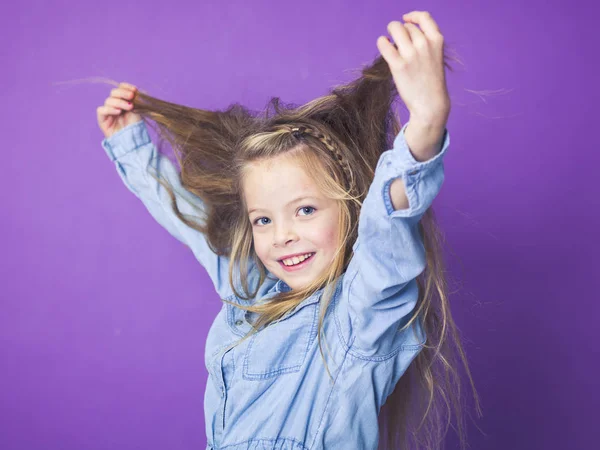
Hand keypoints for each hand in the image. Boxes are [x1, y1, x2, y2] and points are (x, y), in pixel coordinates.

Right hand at [97, 82, 141, 138]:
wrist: (132, 141)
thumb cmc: (136, 127)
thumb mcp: (139, 110)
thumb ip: (137, 100)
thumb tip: (137, 90)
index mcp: (123, 101)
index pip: (120, 88)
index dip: (126, 87)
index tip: (135, 90)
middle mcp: (114, 105)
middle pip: (114, 93)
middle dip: (123, 93)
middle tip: (132, 96)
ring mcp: (108, 112)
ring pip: (108, 101)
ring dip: (120, 102)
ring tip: (129, 107)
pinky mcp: (102, 120)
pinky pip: (101, 110)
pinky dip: (109, 109)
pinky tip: (118, 112)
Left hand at [376, 11, 449, 127]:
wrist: (430, 103)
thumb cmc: (431, 81)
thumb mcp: (436, 56)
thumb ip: (425, 41)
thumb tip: (402, 28)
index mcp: (437, 40)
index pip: (424, 17)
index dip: (413, 16)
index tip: (406, 19)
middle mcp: (424, 44)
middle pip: (406, 26)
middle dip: (401, 32)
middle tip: (400, 45)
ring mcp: (411, 54)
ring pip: (395, 29)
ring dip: (391, 34)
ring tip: (392, 46)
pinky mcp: (398, 65)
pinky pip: (384, 43)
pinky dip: (382, 42)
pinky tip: (384, 45)